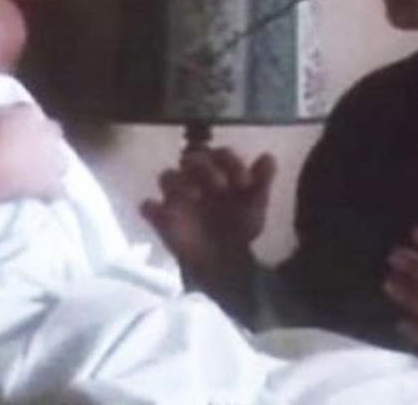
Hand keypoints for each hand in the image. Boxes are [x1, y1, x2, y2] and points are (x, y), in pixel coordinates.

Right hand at [0, 104, 67, 203]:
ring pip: (61, 161)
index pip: (31, 114)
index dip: (21, 124)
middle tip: (23, 152)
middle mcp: (47, 132)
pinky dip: (52, 193)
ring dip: (51, 166)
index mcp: (29, 112)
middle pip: (52, 134)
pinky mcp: (50, 183)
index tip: (10, 132)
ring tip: (34, 175)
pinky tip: (43, 198)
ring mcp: (52, 158)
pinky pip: (58, 190)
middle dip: (42, 141)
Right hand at [140, 147, 274, 285]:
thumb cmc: (239, 226)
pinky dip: (151, 207)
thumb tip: (269, 156)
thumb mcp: (255, 205)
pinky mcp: (162, 217)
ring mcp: (176, 197)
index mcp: (218, 171)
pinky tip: (161, 213)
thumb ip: (262, 181)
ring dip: (179, 182)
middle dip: (204, 167)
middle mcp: (194, 178)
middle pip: (191, 158)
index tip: (244, 181)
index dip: (232, 163)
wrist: (225, 262)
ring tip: (195, 196)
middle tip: (219, 185)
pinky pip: (148, 207)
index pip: (220, 154)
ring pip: (167, 176)